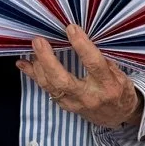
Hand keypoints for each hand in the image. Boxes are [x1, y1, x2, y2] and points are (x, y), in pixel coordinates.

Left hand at [19, 25, 141, 128]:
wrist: (118, 117)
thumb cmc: (120, 91)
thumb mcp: (120, 74)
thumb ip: (103, 60)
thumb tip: (82, 40)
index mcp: (108, 85)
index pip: (94, 64)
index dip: (82, 45)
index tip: (71, 28)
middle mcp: (90, 96)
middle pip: (63, 81)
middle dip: (48, 60)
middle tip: (39, 41)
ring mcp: (75, 103)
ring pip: (51, 87)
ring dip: (38, 67)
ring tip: (32, 48)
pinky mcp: (66, 106)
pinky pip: (47, 90)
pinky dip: (35, 76)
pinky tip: (24, 64)